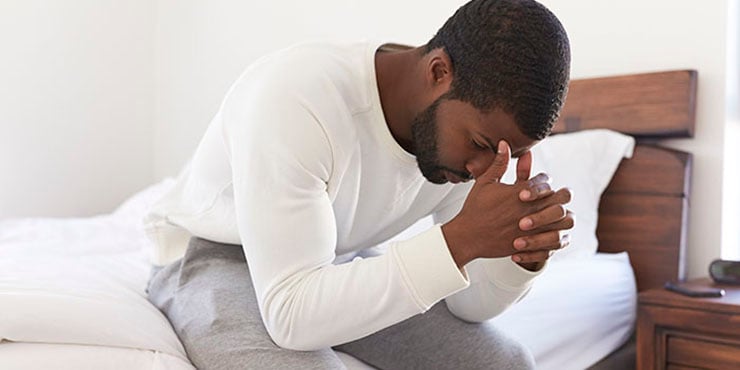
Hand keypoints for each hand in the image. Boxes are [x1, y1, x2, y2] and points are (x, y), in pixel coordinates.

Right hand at [441, 141, 569, 267]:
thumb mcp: (485, 182)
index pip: (545, 181)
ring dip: (562, 216)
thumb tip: (505, 143)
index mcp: (521, 193)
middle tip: (554, 197)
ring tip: (555, 215)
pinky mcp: (532, 245)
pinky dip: (555, 236)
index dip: (543, 181)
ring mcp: (533, 228)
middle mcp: (531, 209)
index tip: (536, 184)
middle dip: (560, 195)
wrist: (468, 237)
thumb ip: (499, 163)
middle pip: (562, 198)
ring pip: (564, 221)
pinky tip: (547, 232)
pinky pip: (555, 241)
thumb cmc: (475, 209)